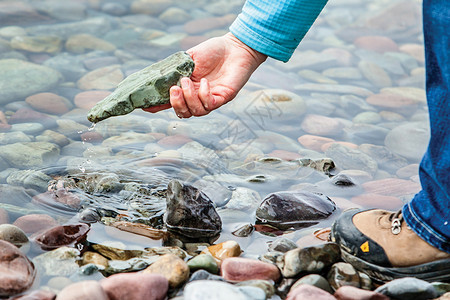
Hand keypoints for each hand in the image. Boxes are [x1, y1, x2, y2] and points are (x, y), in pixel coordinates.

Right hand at [143, 32, 266, 117]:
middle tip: (174, 89)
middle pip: (183, 113)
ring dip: (188, 98)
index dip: (157, 107)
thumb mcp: (189, 58)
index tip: (145, 107)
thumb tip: (157, 77)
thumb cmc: (213, 52)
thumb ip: (175, 69)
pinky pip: (210, 105)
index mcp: (187, 89)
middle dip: (175, 104)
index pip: (170, 102)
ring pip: (195, 112)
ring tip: (187, 80)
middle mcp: (197, 97)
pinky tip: (205, 82)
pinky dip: (204, 95)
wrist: (235, 47)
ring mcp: (210, 99)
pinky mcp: (223, 98)